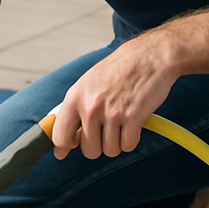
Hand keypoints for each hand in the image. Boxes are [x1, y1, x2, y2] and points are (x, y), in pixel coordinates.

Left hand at [51, 32, 177, 159]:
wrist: (149, 56)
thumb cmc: (118, 70)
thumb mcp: (87, 84)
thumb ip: (74, 110)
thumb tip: (62, 141)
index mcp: (75, 97)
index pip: (60, 137)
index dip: (64, 147)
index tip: (66, 150)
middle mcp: (91, 107)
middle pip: (89, 150)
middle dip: (98, 145)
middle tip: (106, 129)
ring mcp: (112, 113)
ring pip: (110, 150)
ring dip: (117, 141)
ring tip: (121, 121)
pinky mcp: (133, 117)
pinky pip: (128, 146)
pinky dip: (132, 139)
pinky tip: (133, 123)